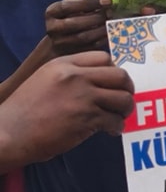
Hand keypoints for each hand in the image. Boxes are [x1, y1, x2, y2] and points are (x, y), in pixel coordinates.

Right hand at [0, 52, 134, 166]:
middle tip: (124, 99)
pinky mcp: (87, 119)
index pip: (104, 58)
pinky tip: (111, 130)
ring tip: (118, 116)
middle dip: (127, 89)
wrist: (8, 133)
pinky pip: (114, 120)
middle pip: (120, 76)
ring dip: (125, 109)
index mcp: (64, 64)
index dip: (113, 70)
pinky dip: (116, 127)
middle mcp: (75, 77)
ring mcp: (83, 97)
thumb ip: (70, 75)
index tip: (114, 83)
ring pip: (123, 99)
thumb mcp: (44, 79)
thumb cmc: (24, 110)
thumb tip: (99, 80)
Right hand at [45, 0, 111, 54]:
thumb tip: (108, 2)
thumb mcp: (72, 9)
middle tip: (111, 13)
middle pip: (75, 23)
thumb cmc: (71, 19)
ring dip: (102, 29)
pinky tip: (111, 32)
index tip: (108, 1)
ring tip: (113, 22)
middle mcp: (53, 28)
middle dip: (97, 17)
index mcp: (51, 12)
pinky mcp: (72, 54)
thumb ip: (86, 4)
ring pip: (83, 37)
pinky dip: (103, 39)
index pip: (68, 6)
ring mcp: (61, 43)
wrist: (60, 43)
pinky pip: (90, 47)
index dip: (90, 3)